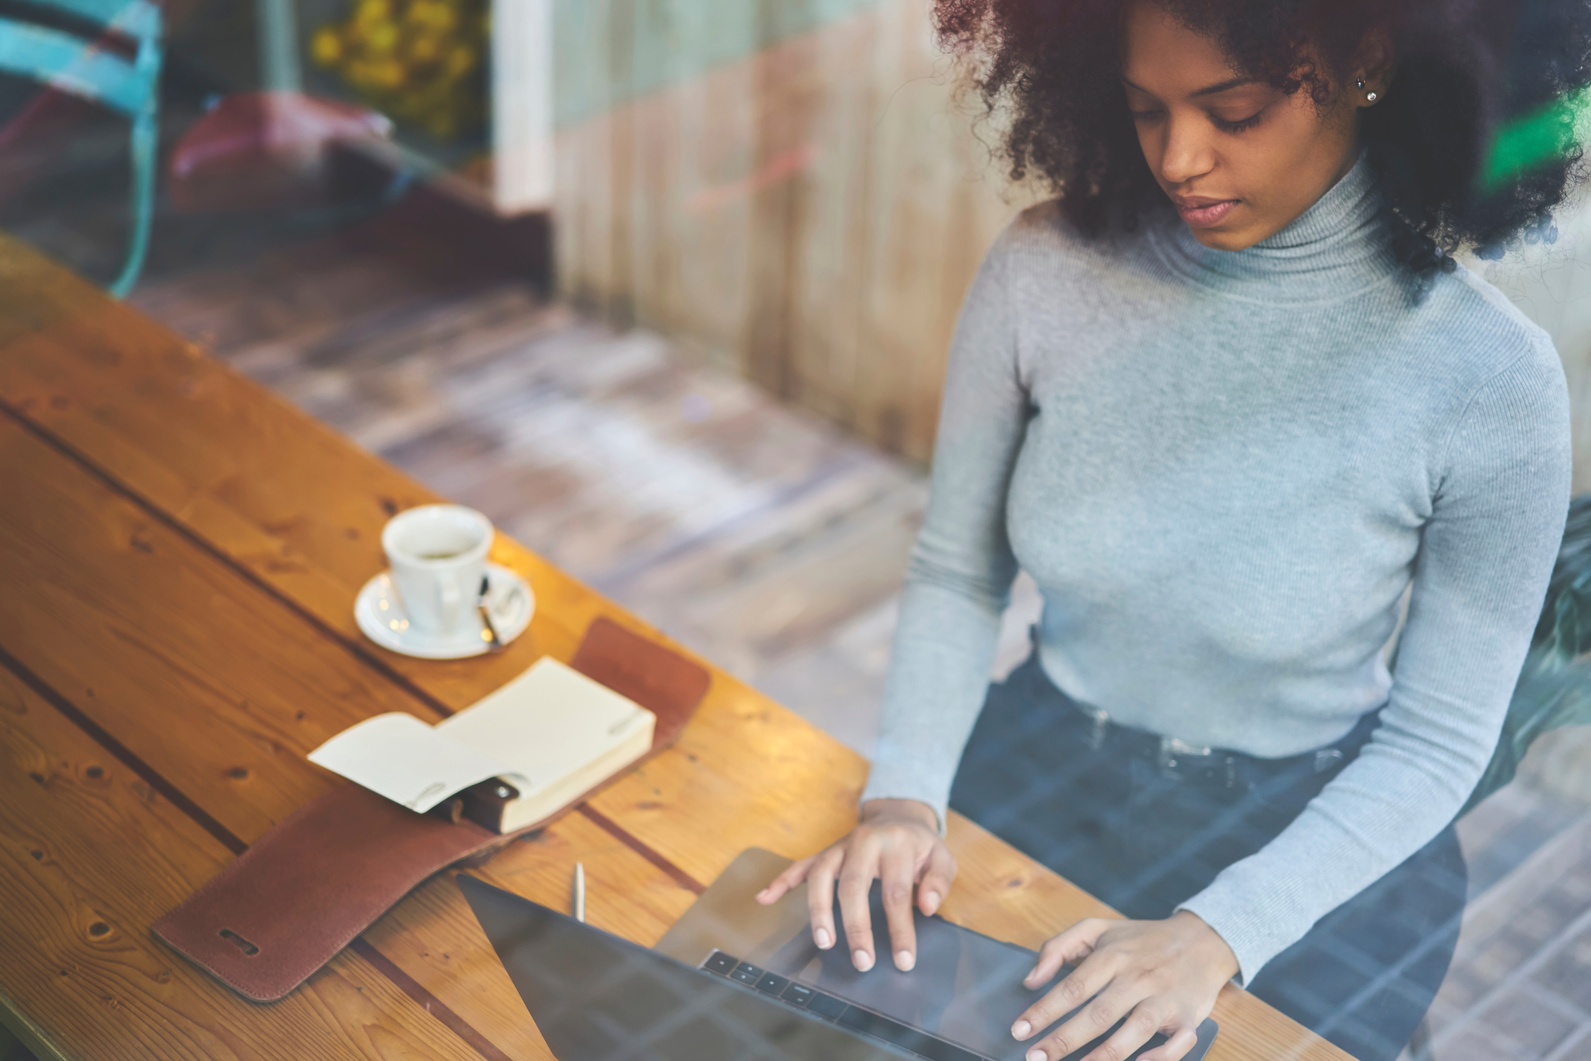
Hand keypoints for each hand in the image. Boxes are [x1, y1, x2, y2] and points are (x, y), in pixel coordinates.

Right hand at [755, 798, 955, 972]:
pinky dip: (781, 881)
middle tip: (862, 961)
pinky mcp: (826, 851)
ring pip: (821, 875)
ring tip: (823, 941)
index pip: (895, 892)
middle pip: (853, 886)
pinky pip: (800, 865)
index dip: (899, 929)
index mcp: (895, 843)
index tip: (903, 960)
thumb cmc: (920, 844)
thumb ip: (938, 880)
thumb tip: (926, 906)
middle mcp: (863, 841)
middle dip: (855, 926)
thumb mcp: (942, 856)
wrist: (898, 813)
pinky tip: (765, 898)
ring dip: (819, 909)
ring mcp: (840, 846)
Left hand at [1010, 912, 1237, 1060]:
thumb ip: (1058, 947)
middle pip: (1098, 1014)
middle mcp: (1138, 978)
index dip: (1044, 1010)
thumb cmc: (1141, 939)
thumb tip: (1031, 979)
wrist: (1201, 939)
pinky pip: (1177, 1044)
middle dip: (1064, 1040)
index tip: (1020, 1029)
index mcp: (1113, 956)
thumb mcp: (1096, 929)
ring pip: (1133, 1031)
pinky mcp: (1189, 1018)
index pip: (1073, 987)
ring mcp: (1164, 999)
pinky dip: (1159, 1058)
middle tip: (1036, 1057)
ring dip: (1104, 1056)